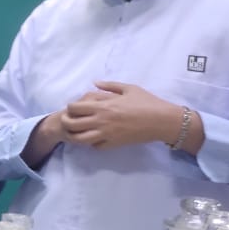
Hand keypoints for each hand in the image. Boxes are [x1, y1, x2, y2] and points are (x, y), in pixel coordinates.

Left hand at [61, 81, 183, 149]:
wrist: (162, 121)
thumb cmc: (147, 102)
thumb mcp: (129, 88)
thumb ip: (109, 86)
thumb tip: (95, 83)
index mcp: (103, 105)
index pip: (74, 107)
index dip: (71, 107)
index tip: (74, 107)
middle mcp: (101, 120)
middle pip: (71, 124)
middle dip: (66, 121)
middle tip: (70, 120)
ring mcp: (106, 134)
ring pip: (79, 139)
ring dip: (75, 135)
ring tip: (77, 131)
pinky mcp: (113, 144)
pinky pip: (95, 146)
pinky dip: (91, 143)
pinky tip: (94, 138)